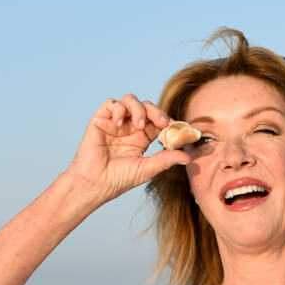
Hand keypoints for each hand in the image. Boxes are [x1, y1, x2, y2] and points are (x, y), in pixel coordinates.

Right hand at [66, 95, 190, 201]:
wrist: (95, 183)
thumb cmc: (119, 180)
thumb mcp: (147, 169)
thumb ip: (165, 160)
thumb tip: (188, 157)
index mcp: (143, 138)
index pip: (158, 122)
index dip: (168, 121)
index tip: (177, 126)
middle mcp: (130, 127)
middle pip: (147, 107)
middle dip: (156, 111)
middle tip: (162, 122)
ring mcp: (116, 122)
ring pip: (130, 100)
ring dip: (138, 109)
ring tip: (139, 125)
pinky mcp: (101, 119)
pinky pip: (111, 103)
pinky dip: (118, 108)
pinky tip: (119, 123)